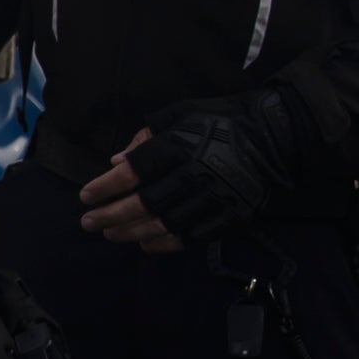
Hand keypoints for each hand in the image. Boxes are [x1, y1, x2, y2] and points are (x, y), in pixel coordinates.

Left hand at [79, 91, 306, 250]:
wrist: (274, 138)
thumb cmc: (220, 122)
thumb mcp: (180, 115)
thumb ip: (145, 137)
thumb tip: (115, 161)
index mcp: (178, 147)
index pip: (132, 172)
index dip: (105, 186)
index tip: (85, 196)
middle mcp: (193, 175)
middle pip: (143, 204)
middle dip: (110, 215)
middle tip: (88, 222)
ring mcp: (211, 200)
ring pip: (163, 225)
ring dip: (130, 233)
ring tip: (110, 234)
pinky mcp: (227, 217)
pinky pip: (189, 238)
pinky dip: (163, 244)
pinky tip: (144, 244)